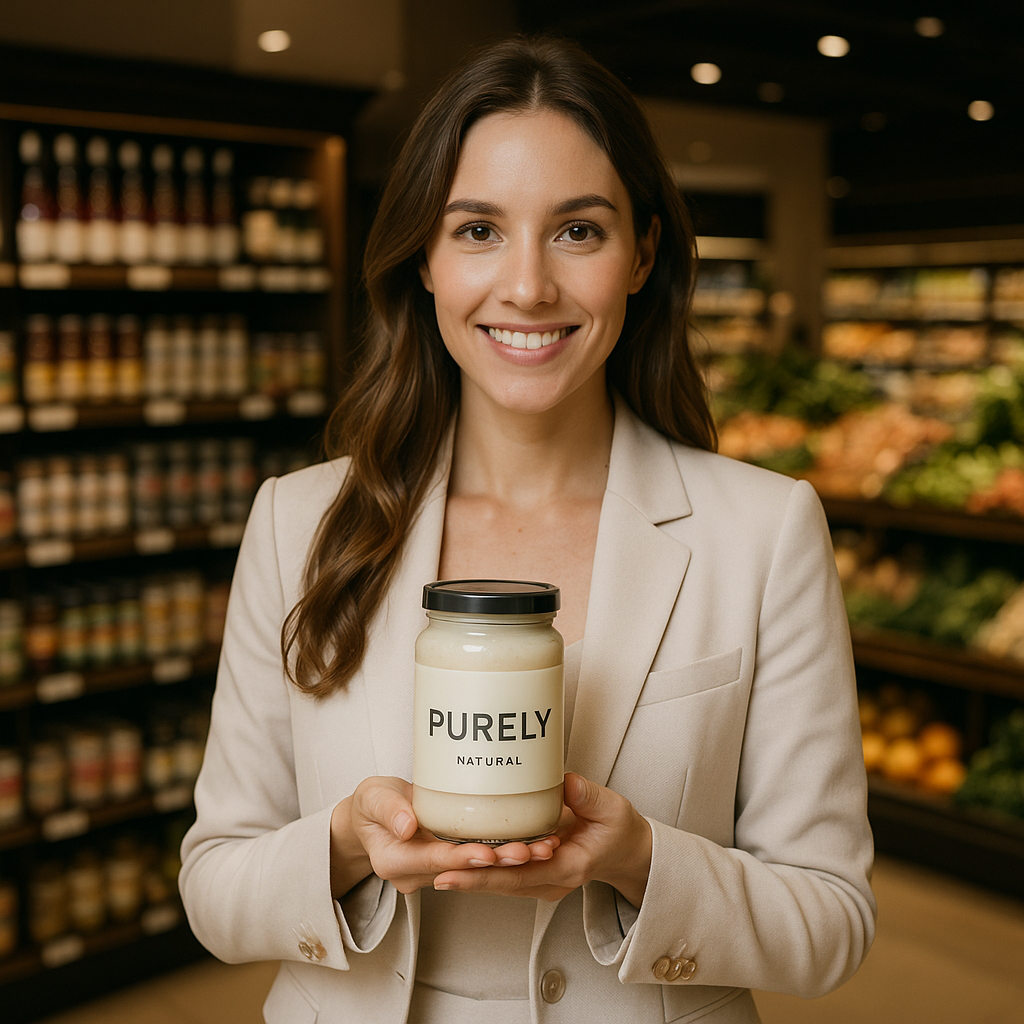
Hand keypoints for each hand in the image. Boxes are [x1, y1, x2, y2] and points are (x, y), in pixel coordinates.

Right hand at [330, 776, 558, 896]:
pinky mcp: (449, 860)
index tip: (488, 853)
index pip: (434, 861)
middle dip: (499, 863)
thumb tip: (406, 826)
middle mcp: (416, 873)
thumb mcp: (372, 798)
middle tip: (532, 852)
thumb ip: (389, 810)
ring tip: (543, 849)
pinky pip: (478, 860)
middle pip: (463, 870)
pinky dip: (503, 853)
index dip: (463, 858)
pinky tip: (532, 844)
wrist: (371, 815)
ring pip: (476, 868)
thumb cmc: (371, 804)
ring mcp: (434, 870)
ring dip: (510, 861)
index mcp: (395, 861)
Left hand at [431, 773, 651, 904]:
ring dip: (470, 873)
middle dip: (467, 877)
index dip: (484, 875)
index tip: (453, 872)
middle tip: (433, 869)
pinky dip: (482, 866)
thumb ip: (588, 797)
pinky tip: (459, 855)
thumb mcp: (612, 809)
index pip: (519, 875)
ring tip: (437, 864)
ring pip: (500, 880)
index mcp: (569, 867)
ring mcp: (542, 879)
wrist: (626, 850)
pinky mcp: (535, 871)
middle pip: (501, 883)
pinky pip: (505, 872)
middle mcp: (551, 880)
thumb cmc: (618, 829)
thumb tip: (566, 784)